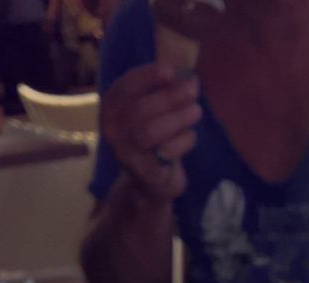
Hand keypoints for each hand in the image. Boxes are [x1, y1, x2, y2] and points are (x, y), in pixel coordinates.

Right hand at [100, 62, 201, 202]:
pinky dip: (183, 140)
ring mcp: (126, 153)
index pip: (125, 87)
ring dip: (177, 117)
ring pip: (150, 130)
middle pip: (140, 109)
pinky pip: (165, 152)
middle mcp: (113, 130)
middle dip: (170, 96)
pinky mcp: (145, 172)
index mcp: (112, 108)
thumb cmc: (152, 141)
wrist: (149, 184)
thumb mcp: (150, 113)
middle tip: (194, 90)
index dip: (147, 76)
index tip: (170, 70)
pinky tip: (191, 135)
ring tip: (197, 111)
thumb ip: (160, 94)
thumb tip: (185, 76)